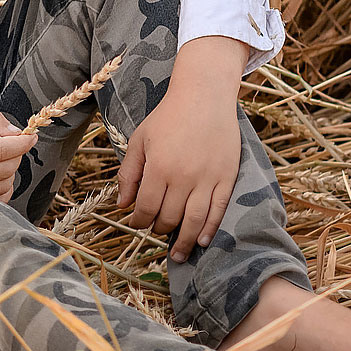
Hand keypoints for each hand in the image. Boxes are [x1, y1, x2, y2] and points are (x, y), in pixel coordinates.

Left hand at [118, 76, 243, 259]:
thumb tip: (123, 205)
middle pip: (170, 217)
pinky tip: (201, 241)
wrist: (203, 97)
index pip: (147, 207)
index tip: (136, 224)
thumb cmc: (167, 117)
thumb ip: (129, 174)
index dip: (139, 221)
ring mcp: (208, 178)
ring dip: (184, 241)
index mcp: (158, 167)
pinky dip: (210, 229)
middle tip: (156, 233)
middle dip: (160, 229)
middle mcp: (183, 176)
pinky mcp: (227, 177)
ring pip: (195, 219)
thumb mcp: (139, 141)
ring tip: (178, 254)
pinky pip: (219, 210)